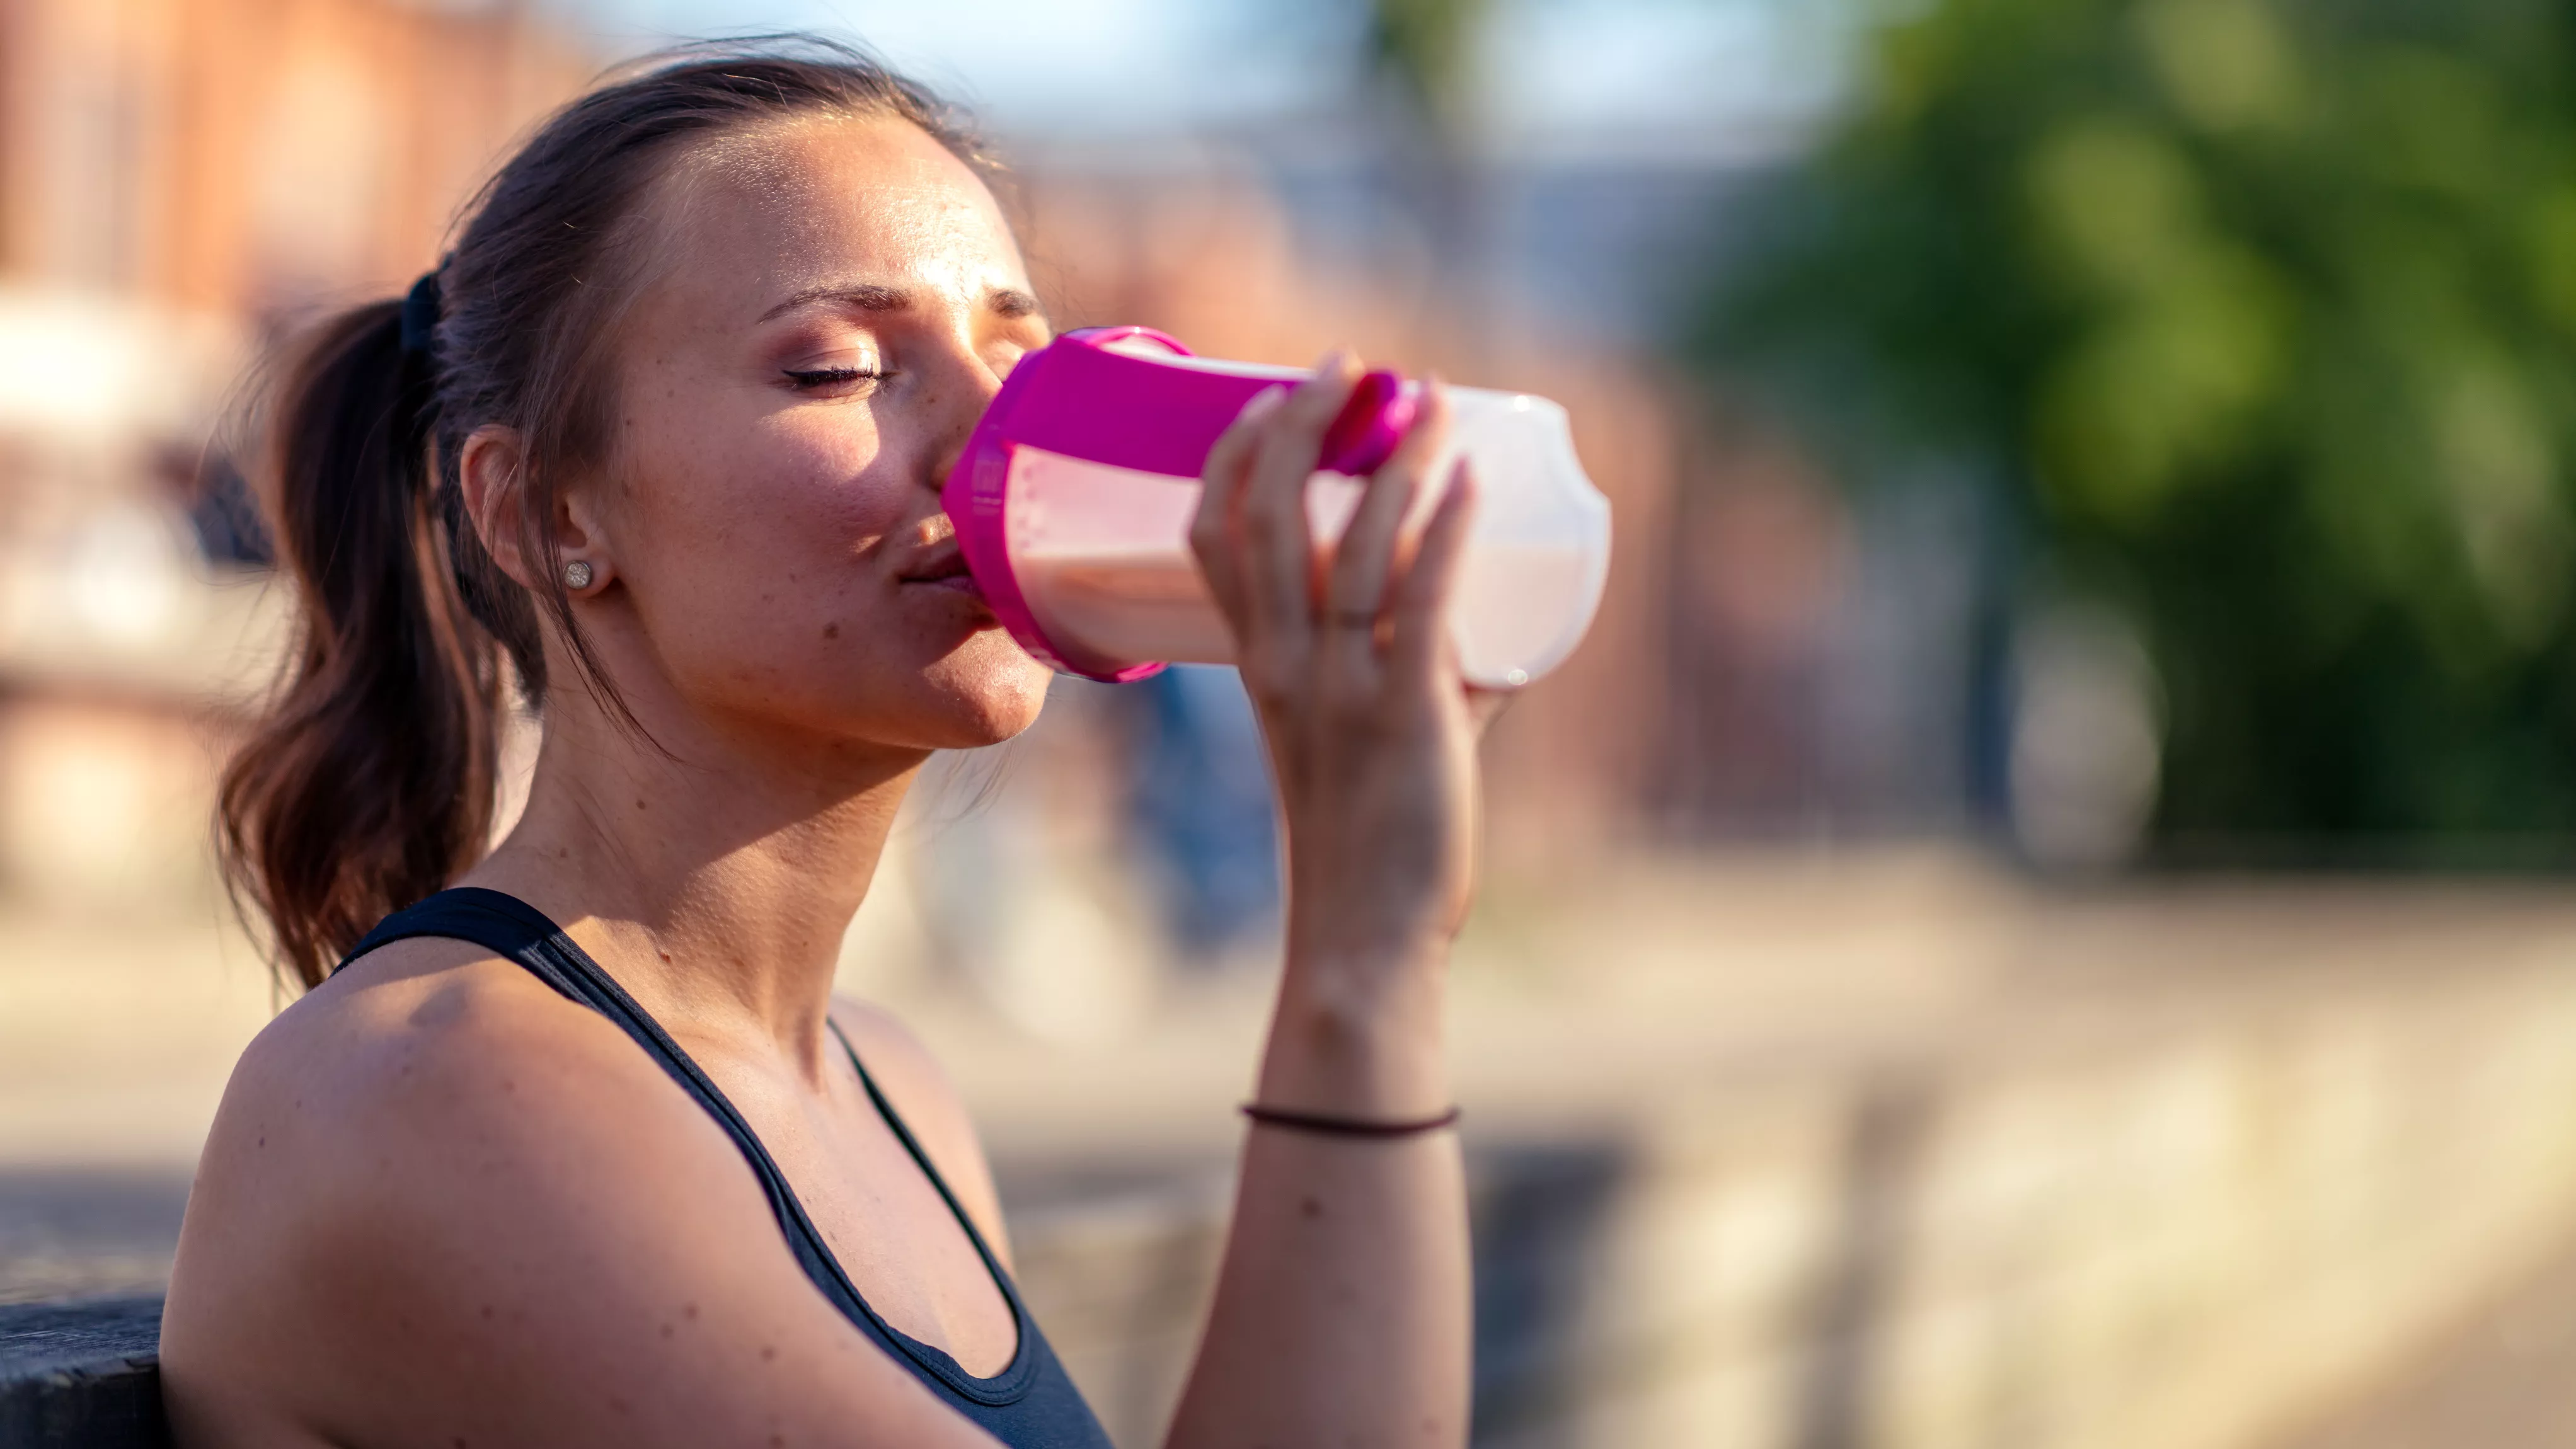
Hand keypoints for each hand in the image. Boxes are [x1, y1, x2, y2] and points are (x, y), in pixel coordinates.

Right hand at [1190, 352, 1492, 981]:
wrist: (1362, 937)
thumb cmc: (1366, 844)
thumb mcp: (1363, 740)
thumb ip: (1425, 683)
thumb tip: (1493, 640)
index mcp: (1256, 665)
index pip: (1212, 535)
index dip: (1234, 453)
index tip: (1275, 394)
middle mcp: (1284, 665)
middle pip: (1266, 514)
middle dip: (1301, 423)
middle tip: (1351, 365)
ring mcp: (1340, 688)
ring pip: (1349, 544)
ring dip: (1392, 459)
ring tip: (1431, 401)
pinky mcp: (1404, 714)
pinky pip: (1420, 601)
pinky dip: (1444, 531)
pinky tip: (1469, 482)